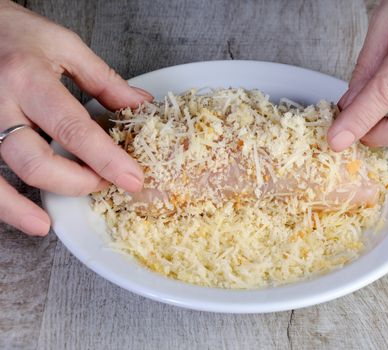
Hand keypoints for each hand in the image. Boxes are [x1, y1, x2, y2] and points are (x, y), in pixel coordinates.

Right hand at [0, 1, 152, 235]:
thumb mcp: (65, 47)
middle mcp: (0, 104)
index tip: (132, 179)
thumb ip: (104, 80)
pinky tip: (27, 220)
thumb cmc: (14, 32)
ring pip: (3, 176)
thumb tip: (139, 105)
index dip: (107, 160)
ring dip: (34, 202)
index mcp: (29, 79)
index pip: (74, 130)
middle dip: (78, 182)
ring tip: (49, 222)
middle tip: (105, 184)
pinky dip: (4, 204)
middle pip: (38, 162)